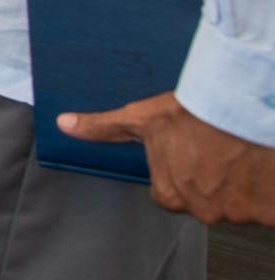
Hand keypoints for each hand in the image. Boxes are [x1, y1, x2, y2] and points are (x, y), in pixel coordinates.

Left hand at [59, 92, 274, 225]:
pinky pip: (262, 205)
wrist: (243, 107)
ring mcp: (236, 211)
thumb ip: (104, 128)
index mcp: (170, 194)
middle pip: (201, 198)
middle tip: (214, 147)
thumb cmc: (195, 111)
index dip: (178, 167)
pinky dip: (260, 187)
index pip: (169, 191)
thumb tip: (64, 125)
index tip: (190, 151)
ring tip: (234, 150)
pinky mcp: (266, 209)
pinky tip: (254, 163)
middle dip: (208, 176)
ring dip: (234, 180)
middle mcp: (201, 208)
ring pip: (232, 200)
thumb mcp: (143, 117)